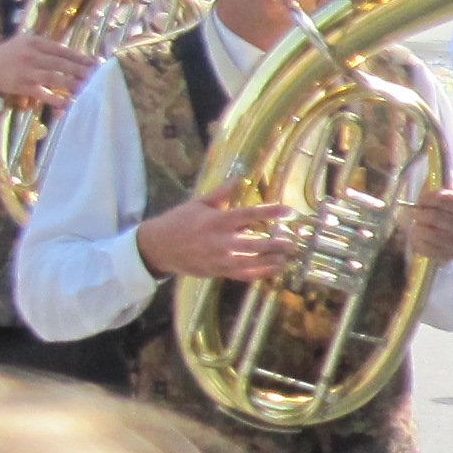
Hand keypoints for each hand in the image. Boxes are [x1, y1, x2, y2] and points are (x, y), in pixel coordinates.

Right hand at [0, 30, 95, 108]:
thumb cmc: (11, 54)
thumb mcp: (26, 42)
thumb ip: (47, 46)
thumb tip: (74, 54)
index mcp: (35, 42)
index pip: (62, 50)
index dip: (80, 57)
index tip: (96, 63)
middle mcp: (31, 55)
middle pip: (61, 63)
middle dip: (81, 70)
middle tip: (97, 77)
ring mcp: (27, 71)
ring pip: (54, 78)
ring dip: (72, 84)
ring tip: (87, 88)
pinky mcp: (22, 86)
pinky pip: (42, 93)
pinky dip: (56, 98)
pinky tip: (68, 103)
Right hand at [134, 194, 294, 281]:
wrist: (158, 247)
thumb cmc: (179, 221)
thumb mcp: (199, 203)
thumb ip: (222, 193)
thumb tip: (240, 176)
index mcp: (217, 221)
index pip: (249, 215)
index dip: (271, 212)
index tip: (290, 210)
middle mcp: (221, 241)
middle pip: (256, 243)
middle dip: (278, 243)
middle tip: (293, 240)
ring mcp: (220, 259)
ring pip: (253, 262)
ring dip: (274, 260)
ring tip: (289, 256)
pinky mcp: (219, 272)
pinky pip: (244, 275)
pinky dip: (262, 273)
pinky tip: (276, 269)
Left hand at [404, 189, 452, 262]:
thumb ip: (446, 189)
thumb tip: (439, 177)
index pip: (441, 198)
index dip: (426, 198)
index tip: (420, 200)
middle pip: (433, 216)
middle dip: (419, 214)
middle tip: (415, 214)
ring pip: (429, 233)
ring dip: (417, 229)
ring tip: (416, 226)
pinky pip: (428, 249)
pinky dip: (418, 242)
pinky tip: (418, 237)